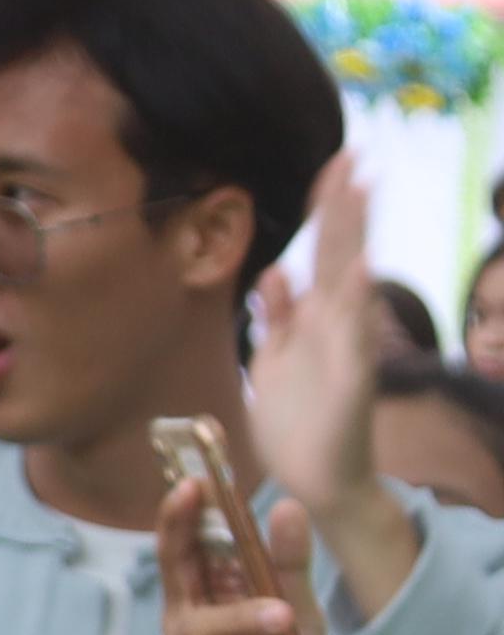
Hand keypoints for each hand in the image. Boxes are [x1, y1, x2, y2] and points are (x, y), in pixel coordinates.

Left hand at [249, 151, 402, 596]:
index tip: (333, 162)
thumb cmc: (299, 418)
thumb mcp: (274, 358)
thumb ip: (276, 315)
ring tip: (360, 191)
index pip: (322, 251)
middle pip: (339, 254)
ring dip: (354, 237)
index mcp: (314, 317)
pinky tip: (358, 270)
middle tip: (354, 156)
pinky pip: (355, 338)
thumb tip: (275, 270)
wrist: (318, 478)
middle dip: (343, 207)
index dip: (326, 209)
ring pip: (350, 283)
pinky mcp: (351, 380)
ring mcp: (346, 349)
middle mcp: (335, 325)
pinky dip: (357, 304)